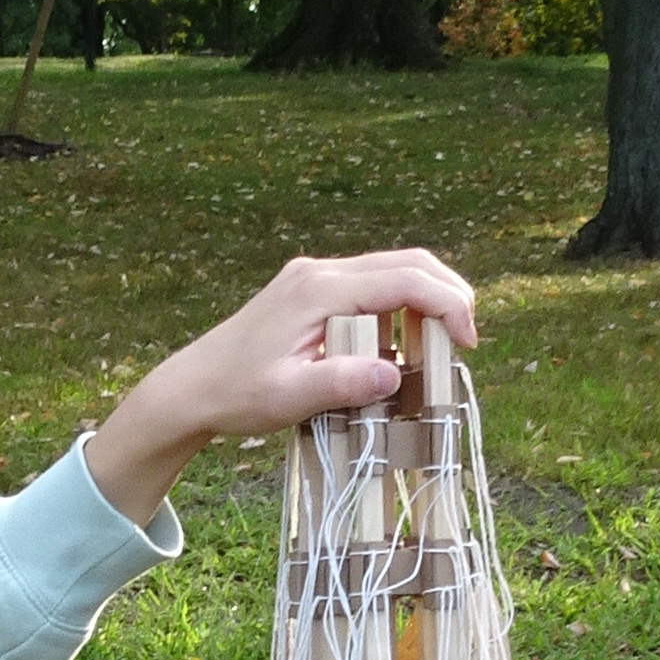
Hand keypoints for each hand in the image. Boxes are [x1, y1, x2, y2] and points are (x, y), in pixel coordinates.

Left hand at [81, 248, 478, 523]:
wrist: (192, 387)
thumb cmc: (236, 394)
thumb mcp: (289, 397)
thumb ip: (341, 382)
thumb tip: (395, 372)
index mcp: (319, 290)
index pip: (404, 281)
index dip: (447, 306)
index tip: (467, 344)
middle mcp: (320, 272)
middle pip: (407, 262)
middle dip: (448, 294)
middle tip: (467, 339)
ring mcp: (314, 277)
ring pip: (391, 270)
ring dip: (425, 301)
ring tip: (439, 347)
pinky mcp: (311, 291)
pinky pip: (370, 287)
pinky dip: (399, 308)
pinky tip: (401, 345)